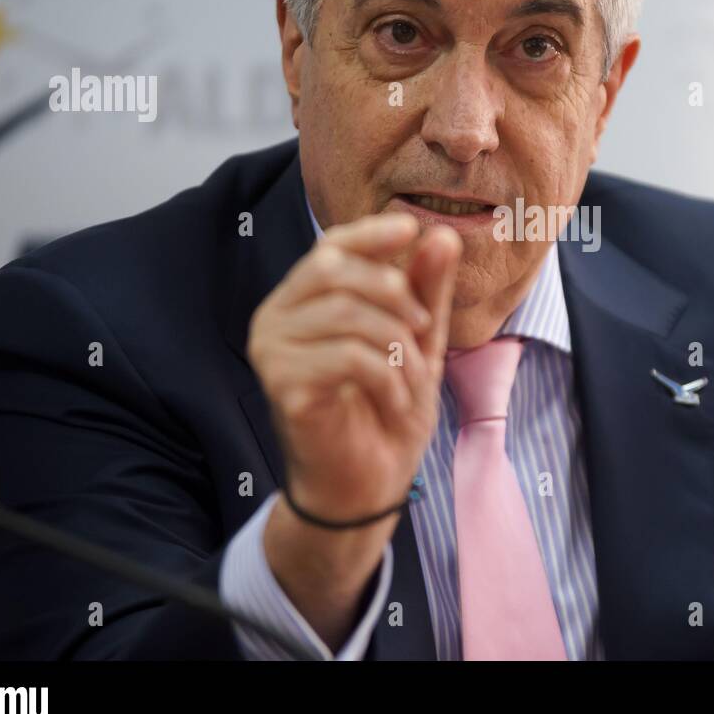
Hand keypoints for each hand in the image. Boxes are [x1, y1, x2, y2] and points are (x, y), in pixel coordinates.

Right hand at [245, 211, 460, 647]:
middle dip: (394, 293)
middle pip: (334, 270)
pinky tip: (394, 400)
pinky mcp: (282, 386)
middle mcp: (275, 318)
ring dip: (397, 345)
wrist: (368, 484)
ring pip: (347, 313)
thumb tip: (440, 234)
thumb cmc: (386, 410)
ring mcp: (272, 352)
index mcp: (304, 300)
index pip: (330, 246)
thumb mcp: (419, 341)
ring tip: (412, 380)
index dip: (370, 234)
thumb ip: (425, 290)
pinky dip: (387, 377)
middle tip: (422, 331)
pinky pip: (347, 357)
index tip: (410, 229)